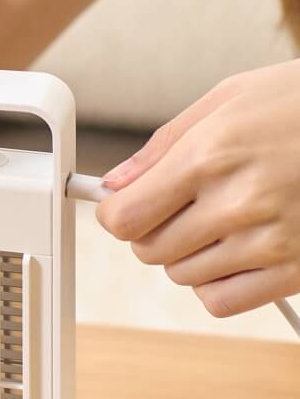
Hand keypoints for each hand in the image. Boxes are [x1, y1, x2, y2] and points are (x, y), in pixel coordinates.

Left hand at [97, 59, 299, 316]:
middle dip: (152, 231)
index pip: (124, 217)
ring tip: (224, 219)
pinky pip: (222, 301)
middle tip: (181, 207)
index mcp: (210, 156)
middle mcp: (238, 203)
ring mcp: (271, 241)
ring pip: (182, 275)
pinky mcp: (297, 270)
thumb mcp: (231, 97)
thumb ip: (164, 144)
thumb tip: (115, 183)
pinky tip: (237, 253)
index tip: (124, 207)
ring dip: (189, 254)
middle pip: (148, 250)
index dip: (116, 214)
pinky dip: (218, 284)